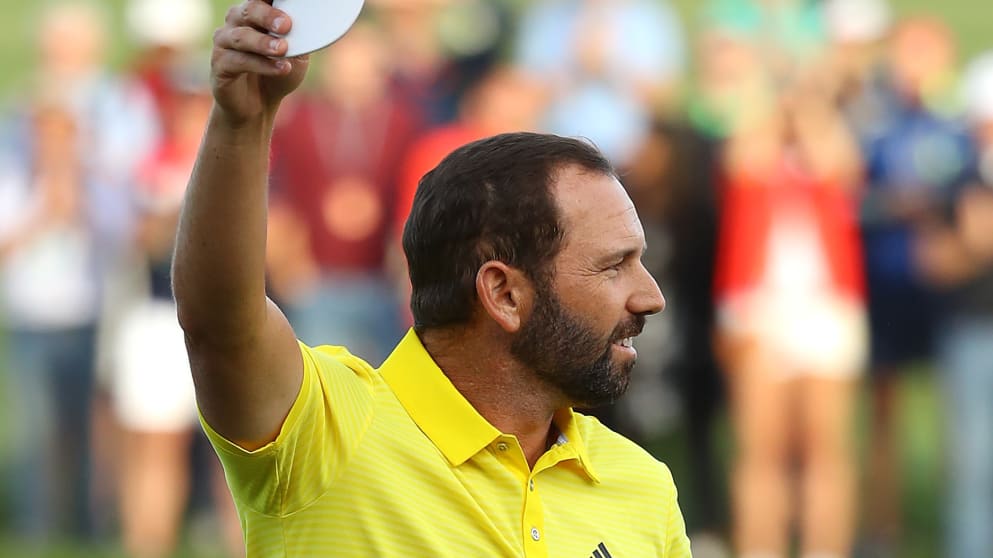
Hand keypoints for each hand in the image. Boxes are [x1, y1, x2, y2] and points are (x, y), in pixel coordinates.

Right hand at [211, 0, 309, 124]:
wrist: (258, 105)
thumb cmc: (277, 73)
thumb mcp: (297, 56)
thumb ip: (301, 41)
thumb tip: (310, 28)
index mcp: (255, 14)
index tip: (285, 4)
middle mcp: (236, 22)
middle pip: (248, 10)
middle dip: (268, 16)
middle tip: (286, 25)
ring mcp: (224, 43)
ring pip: (241, 36)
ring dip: (264, 43)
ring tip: (283, 50)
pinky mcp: (219, 65)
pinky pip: (239, 61)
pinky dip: (262, 65)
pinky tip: (280, 68)